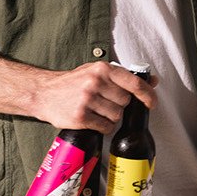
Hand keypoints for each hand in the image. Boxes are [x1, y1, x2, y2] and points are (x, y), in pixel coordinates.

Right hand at [31, 62, 158, 133]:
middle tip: (105, 102)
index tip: (152, 103)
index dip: (147, 94)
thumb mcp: (96, 71)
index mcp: (102, 69)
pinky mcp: (81, 116)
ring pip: (116, 116)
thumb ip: (123, 76)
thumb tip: (152, 80)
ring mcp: (87, 100)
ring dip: (110, 117)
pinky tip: (92, 120)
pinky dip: (102, 126)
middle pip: (125, 102)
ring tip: (97, 110)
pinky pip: (105, 127)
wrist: (43, 93)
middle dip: (119, 105)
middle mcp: (95, 82)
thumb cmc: (72, 82)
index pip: (133, 82)